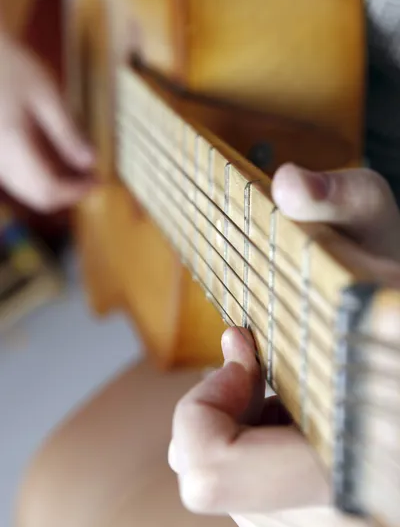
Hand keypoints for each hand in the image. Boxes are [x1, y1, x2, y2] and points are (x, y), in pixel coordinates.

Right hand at [0, 32, 94, 211]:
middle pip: (36, 197)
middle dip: (67, 192)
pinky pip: (14, 177)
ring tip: (75, 166)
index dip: (76, 192)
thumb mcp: (45, 93)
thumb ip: (68, 132)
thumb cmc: (7, 64)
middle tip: (90, 178)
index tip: (97, 182)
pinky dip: (36, 175)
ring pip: (25, 190)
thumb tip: (90, 162)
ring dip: (52, 185)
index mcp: (13, 146)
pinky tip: (51, 156)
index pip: (48, 190)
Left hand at [169, 164, 399, 526]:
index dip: (207, 404)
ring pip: (227, 489)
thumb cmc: (391, 272)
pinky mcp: (327, 515)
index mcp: (355, 453)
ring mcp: (334, 518)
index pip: (211, 469)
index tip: (243, 348)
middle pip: (206, 478)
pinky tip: (296, 408)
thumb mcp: (374, 221)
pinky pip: (250, 496)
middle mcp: (347, 507)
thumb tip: (291, 182)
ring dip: (242, 425)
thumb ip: (339, 197)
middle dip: (222, 409)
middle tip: (262, 360)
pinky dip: (258, 445)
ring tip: (287, 381)